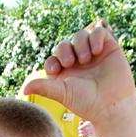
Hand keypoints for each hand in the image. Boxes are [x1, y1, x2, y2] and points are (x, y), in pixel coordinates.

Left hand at [24, 20, 135, 136]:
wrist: (112, 104)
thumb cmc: (86, 102)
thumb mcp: (62, 93)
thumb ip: (44, 87)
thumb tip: (23, 89)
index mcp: (65, 72)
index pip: (54, 57)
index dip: (53, 60)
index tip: (56, 70)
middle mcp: (78, 62)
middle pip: (65, 44)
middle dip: (65, 50)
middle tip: (71, 62)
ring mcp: (92, 54)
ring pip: (80, 35)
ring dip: (80, 44)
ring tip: (86, 59)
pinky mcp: (108, 47)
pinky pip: (99, 31)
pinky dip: (96, 36)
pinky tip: (97, 50)